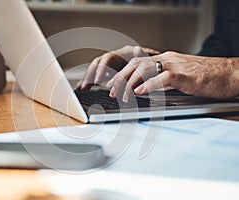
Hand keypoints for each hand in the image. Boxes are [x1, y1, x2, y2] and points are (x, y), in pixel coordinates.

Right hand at [76, 46, 159, 89]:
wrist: (150, 66)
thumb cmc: (148, 62)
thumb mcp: (147, 58)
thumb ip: (141, 55)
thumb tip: (137, 49)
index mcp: (120, 54)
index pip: (106, 59)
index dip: (101, 69)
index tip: (98, 79)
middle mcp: (113, 59)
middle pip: (97, 64)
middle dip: (90, 74)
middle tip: (86, 85)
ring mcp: (110, 66)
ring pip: (95, 70)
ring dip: (88, 78)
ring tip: (82, 88)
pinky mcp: (108, 74)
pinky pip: (96, 77)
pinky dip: (89, 81)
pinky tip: (83, 88)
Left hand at [107, 51, 238, 100]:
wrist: (230, 74)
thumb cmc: (206, 78)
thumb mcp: (179, 79)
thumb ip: (162, 82)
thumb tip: (144, 90)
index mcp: (165, 60)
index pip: (137, 63)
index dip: (122, 73)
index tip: (112, 84)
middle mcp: (168, 60)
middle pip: (136, 64)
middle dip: (121, 78)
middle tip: (112, 91)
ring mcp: (176, 66)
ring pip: (146, 68)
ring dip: (130, 82)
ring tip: (122, 95)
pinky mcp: (186, 75)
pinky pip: (164, 77)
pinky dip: (149, 84)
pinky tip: (140, 91)